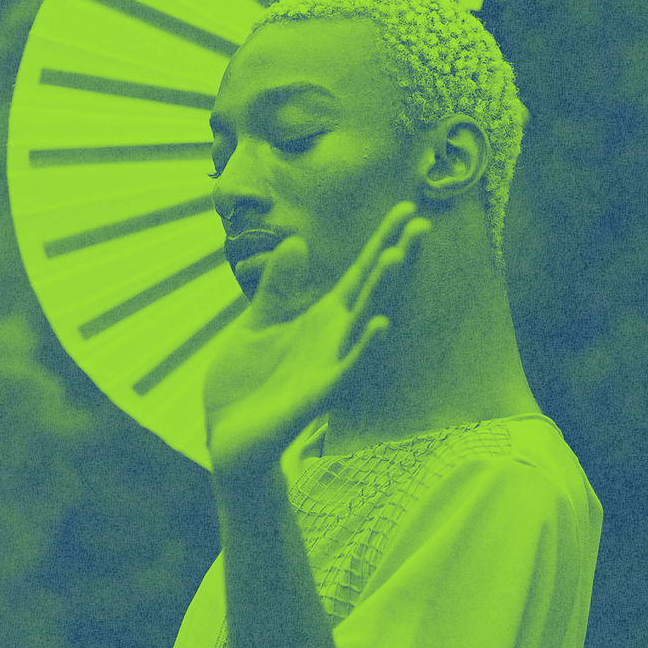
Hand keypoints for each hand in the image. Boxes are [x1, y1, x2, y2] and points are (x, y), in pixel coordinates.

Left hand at [201, 200, 430, 481]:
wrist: (225, 438)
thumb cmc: (244, 385)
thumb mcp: (255, 324)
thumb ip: (277, 287)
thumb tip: (297, 241)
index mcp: (319, 319)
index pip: (357, 274)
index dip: (380, 241)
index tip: (406, 209)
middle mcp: (333, 338)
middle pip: (371, 290)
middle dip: (394, 256)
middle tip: (422, 222)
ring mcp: (329, 366)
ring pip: (363, 323)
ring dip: (381, 291)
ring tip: (398, 256)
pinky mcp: (317, 395)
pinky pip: (348, 368)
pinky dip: (365, 347)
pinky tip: (382, 323)